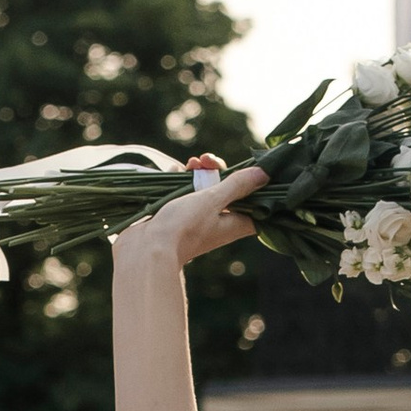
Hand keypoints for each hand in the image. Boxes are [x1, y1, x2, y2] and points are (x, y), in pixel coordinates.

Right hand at [115, 157, 267, 276]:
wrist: (147, 249)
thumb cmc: (183, 226)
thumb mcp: (212, 200)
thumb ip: (237, 186)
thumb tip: (264, 173)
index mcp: (233, 224)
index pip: (255, 207)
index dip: (255, 188)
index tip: (249, 171)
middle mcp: (218, 223)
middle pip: (228, 192)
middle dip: (219, 172)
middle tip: (207, 161)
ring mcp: (197, 220)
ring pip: (205, 190)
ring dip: (200, 172)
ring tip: (190, 163)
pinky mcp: (178, 216)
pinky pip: (185, 193)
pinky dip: (182, 179)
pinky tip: (176, 170)